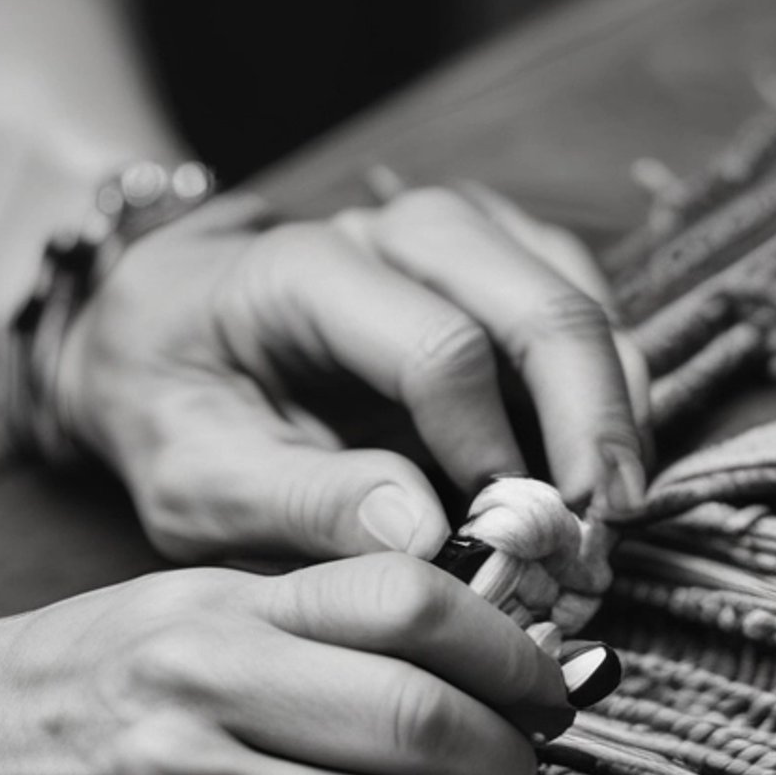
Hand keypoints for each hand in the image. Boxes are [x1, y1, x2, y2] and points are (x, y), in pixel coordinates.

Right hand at [0, 551, 568, 774]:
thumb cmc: (82, 682)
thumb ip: (328, 617)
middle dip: (502, 774)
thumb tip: (497, 646)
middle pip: (429, 741)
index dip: (514, 657)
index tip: (546, 694)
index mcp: (215, 627)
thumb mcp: (191, 607)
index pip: (415, 616)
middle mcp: (198, 723)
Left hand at [53, 182, 649, 566]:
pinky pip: (585, 309)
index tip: (507, 544)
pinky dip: (611, 390)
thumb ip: (300, 506)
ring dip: (615, 411)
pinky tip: (602, 472)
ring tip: (615, 517)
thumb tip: (426, 539)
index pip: (439, 350)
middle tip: (606, 532)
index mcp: (304, 271)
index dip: (490, 452)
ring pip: (578, 298)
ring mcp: (458, 234)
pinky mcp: (497, 259)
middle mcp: (395, 229)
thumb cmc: (176, 411)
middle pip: (538, 305)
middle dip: (590, 425)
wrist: (160, 333)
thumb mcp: (196, 480)